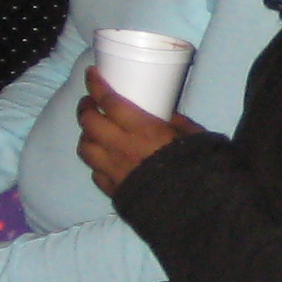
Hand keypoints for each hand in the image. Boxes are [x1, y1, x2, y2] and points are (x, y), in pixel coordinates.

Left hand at [77, 70, 192, 195]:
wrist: (192, 207)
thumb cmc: (197, 166)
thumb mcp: (193, 136)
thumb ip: (177, 123)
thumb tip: (168, 116)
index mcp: (142, 129)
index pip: (108, 101)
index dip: (95, 85)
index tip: (90, 73)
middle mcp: (120, 147)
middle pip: (89, 123)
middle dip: (85, 108)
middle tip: (89, 102)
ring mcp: (114, 171)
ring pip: (85, 148)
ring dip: (86, 136)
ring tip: (93, 131)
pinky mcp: (114, 191)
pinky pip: (95, 173)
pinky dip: (96, 162)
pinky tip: (103, 160)